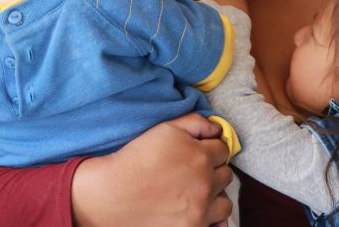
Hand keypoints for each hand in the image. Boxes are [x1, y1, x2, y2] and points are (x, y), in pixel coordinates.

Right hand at [71, 113, 233, 226]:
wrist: (112, 193)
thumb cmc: (137, 158)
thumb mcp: (166, 129)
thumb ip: (195, 123)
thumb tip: (217, 129)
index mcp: (201, 156)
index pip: (223, 150)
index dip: (211, 149)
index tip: (200, 153)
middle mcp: (205, 183)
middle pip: (226, 175)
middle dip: (214, 171)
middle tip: (195, 172)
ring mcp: (200, 209)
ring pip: (225, 202)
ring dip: (216, 196)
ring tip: (198, 194)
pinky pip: (217, 226)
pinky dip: (212, 220)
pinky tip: (200, 212)